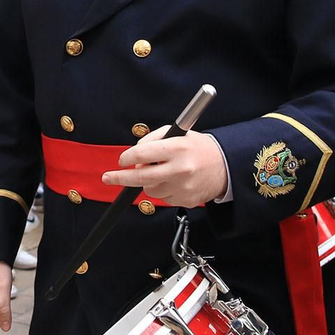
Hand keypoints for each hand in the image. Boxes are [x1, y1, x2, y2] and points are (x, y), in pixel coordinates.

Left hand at [101, 127, 227, 206]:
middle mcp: (180, 168)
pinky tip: (174, 180)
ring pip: (150, 189)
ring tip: (162, 171)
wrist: (226, 166)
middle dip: (120, 178)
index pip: (142, 153)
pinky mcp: (186, 200)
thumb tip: (133, 156)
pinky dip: (163, 190)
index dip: (127, 157)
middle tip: (108, 177)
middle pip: (141, 177)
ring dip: (148, 182)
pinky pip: (163, 198)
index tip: (121, 160)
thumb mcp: (177, 134)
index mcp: (178, 148)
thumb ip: (152, 141)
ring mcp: (183, 187)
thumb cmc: (198, 148)